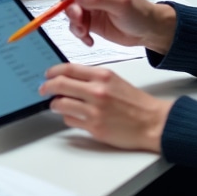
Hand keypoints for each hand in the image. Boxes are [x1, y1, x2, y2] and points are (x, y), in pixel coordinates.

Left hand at [40, 62, 171, 150]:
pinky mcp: (95, 127)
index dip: (53, 71)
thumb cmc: (135, 103)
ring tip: (57, 104)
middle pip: (60, 85)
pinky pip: (70, 120)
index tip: (47, 75)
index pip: (68, 68)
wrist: (153, 122)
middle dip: (47, 87)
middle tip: (43, 90)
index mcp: (102, 75)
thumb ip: (92, 78)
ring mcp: (95, 110)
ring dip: (56, 104)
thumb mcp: (114, 80)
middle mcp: (97, 91)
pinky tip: (73, 116)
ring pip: (61, 104)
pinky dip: (68, 118)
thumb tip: (69, 78)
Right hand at [57, 0, 176, 53]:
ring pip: (68, 13)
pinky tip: (90, 40)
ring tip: (86, 32)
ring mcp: (88, 5)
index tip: (68, 3)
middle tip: (80, 21)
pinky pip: (75, 26)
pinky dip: (79, 34)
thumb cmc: (139, 12)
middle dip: (70, 10)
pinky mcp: (88, 20)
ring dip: (74, 24)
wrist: (148, 31)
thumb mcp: (121, 3)